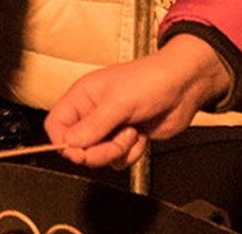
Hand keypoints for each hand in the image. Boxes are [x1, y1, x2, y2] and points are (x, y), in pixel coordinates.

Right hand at [44, 35, 231, 169]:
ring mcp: (110, 127)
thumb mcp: (118, 102)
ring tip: (132, 131)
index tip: (81, 149)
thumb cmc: (151, 80)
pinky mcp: (126, 138)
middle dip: (98, 150)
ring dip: (117, 151)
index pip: (56, 125)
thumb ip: (92, 126)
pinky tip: (141, 135)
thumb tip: (69, 144)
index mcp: (83, 96)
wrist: (184, 85)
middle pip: (77, 147)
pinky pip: (118, 160)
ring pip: (98, 156)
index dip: (64, 141)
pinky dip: (131, 153)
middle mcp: (92, 112)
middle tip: (117, 139)